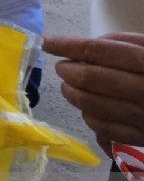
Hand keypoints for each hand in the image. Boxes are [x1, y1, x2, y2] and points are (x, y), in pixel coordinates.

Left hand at [43, 32, 143, 153]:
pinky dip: (89, 116)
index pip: (100, 51)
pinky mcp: (143, 139)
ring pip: (92, 106)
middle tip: (62, 67)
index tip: (47, 42)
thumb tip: (88, 47)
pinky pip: (104, 129)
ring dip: (73, 94)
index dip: (69, 45)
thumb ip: (126, 43)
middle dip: (68, 71)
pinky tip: (89, 107)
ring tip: (70, 85)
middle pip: (92, 80)